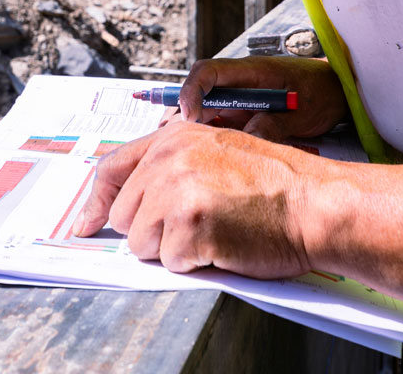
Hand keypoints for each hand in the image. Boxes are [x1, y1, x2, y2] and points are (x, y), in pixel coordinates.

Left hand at [71, 121, 326, 276]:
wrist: (317, 202)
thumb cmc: (278, 185)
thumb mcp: (220, 152)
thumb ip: (176, 165)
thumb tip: (137, 201)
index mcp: (173, 138)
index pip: (113, 169)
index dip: (96, 203)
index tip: (86, 224)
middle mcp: (169, 159)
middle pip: (125, 215)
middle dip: (151, 231)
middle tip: (195, 226)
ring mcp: (177, 190)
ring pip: (142, 243)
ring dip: (173, 249)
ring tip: (214, 231)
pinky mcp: (189, 224)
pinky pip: (169, 262)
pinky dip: (194, 263)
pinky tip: (223, 243)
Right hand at [166, 56, 348, 141]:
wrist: (339, 94)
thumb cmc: (323, 94)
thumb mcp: (302, 112)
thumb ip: (275, 124)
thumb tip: (248, 138)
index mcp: (251, 71)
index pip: (207, 71)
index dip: (191, 91)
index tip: (189, 116)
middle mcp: (239, 83)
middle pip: (199, 94)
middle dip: (184, 116)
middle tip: (177, 143)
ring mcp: (240, 98)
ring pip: (206, 111)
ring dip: (197, 131)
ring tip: (192, 154)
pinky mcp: (245, 113)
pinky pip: (221, 124)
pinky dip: (213, 138)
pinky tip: (212, 157)